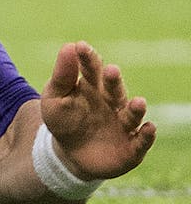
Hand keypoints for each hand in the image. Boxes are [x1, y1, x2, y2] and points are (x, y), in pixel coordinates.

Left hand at [40, 41, 155, 180]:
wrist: (70, 156)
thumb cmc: (63, 121)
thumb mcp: (55, 99)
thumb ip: (62, 76)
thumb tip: (68, 46)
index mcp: (92, 87)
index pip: (91, 69)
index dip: (88, 58)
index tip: (80, 46)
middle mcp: (112, 102)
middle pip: (114, 89)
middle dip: (114, 81)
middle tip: (111, 70)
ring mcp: (123, 124)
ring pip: (131, 114)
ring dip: (136, 109)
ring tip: (139, 102)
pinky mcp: (131, 147)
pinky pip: (141, 141)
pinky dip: (146, 135)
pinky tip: (149, 127)